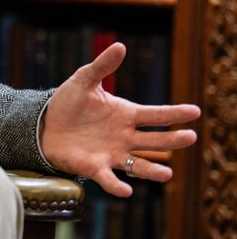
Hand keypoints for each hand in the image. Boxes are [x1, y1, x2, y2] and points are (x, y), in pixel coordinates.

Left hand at [40, 42, 199, 197]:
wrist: (44, 124)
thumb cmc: (68, 103)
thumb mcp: (83, 80)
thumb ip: (102, 66)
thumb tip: (120, 46)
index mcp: (126, 114)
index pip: (156, 114)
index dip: (174, 113)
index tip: (194, 111)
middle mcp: (124, 136)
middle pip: (154, 140)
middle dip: (172, 139)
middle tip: (189, 137)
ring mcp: (112, 153)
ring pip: (139, 165)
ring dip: (153, 171)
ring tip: (167, 173)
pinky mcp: (94, 167)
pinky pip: (109, 179)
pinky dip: (117, 186)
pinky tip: (126, 191)